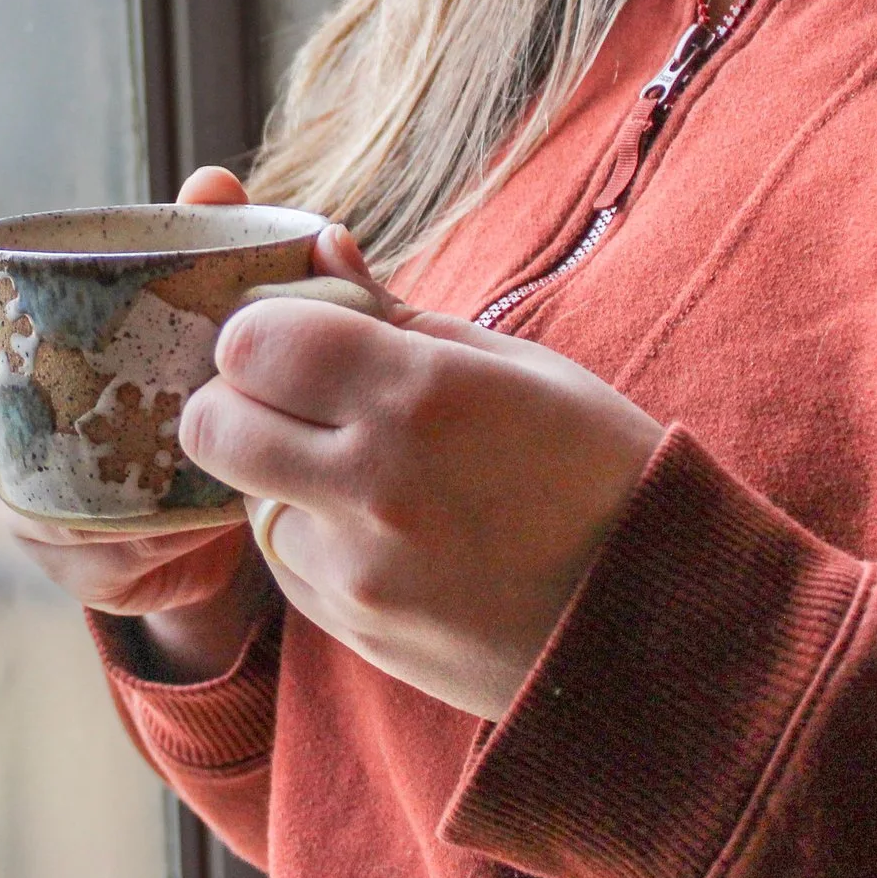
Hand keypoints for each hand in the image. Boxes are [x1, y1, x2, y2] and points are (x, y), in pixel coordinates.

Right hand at [0, 166, 276, 680]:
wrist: (241, 477)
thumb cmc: (186, 369)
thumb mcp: (197, 303)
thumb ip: (202, 241)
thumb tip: (211, 183)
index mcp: (14, 348)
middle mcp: (4, 422)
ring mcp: (31, 495)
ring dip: (20, 507)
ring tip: (56, 521)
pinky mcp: (81, 559)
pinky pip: (81, 560)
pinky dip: (110, 550)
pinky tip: (144, 543)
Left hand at [178, 241, 666, 720]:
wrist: (662, 623)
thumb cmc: (600, 470)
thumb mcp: (517, 366)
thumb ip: (395, 315)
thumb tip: (318, 249)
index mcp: (424, 392)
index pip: (252, 339)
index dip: (261, 327)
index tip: (295, 331)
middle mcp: (376, 482)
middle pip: (214, 421)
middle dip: (238, 397)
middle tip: (292, 395)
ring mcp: (358, 567)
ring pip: (242, 494)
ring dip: (274, 470)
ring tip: (357, 466)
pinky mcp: (353, 627)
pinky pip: (283, 559)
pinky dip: (309, 533)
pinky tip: (382, 527)